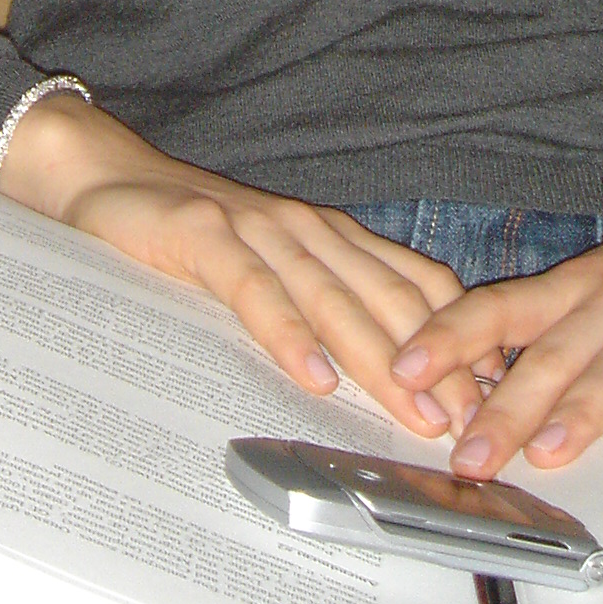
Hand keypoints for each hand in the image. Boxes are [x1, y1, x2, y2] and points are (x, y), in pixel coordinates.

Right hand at [0, 94, 482, 441]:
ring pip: (333, 299)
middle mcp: (308, 229)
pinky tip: (314, 375)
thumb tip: (395, 376)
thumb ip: (326, 306)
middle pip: (388, 300)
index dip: (462, 339)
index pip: (416, 287)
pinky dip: (288, 334)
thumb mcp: (273, 271)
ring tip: (415, 412)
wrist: (106, 178)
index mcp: (332, 237)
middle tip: (474, 424)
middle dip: (439, 366)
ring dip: (380, 359)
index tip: (496, 395)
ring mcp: (257, 229)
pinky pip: (255, 292)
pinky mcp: (204, 237)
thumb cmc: (192, 239)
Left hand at [389, 155, 602, 477]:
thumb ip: (549, 333)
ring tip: (550, 450)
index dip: (451, 338)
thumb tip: (476, 389)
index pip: (501, 308)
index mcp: (574, 288)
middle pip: (554, 353)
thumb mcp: (596, 284)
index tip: (404, 371)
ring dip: (584, 407)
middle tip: (469, 454)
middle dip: (508, 407)